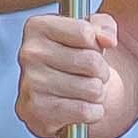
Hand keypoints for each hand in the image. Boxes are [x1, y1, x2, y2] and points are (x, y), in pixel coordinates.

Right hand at [12, 5, 136, 137]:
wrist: (54, 102)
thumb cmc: (73, 61)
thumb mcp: (90, 34)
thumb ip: (104, 25)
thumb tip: (108, 39)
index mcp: (37, 27)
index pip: (85, 32)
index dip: (96, 44)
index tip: (88, 49)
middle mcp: (29, 53)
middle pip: (91, 61)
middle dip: (101, 71)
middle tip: (90, 74)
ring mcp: (31, 83)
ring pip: (92, 88)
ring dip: (98, 93)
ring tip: (84, 91)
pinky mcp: (37, 111)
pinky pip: (85, 111)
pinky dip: (93, 112)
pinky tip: (80, 107)